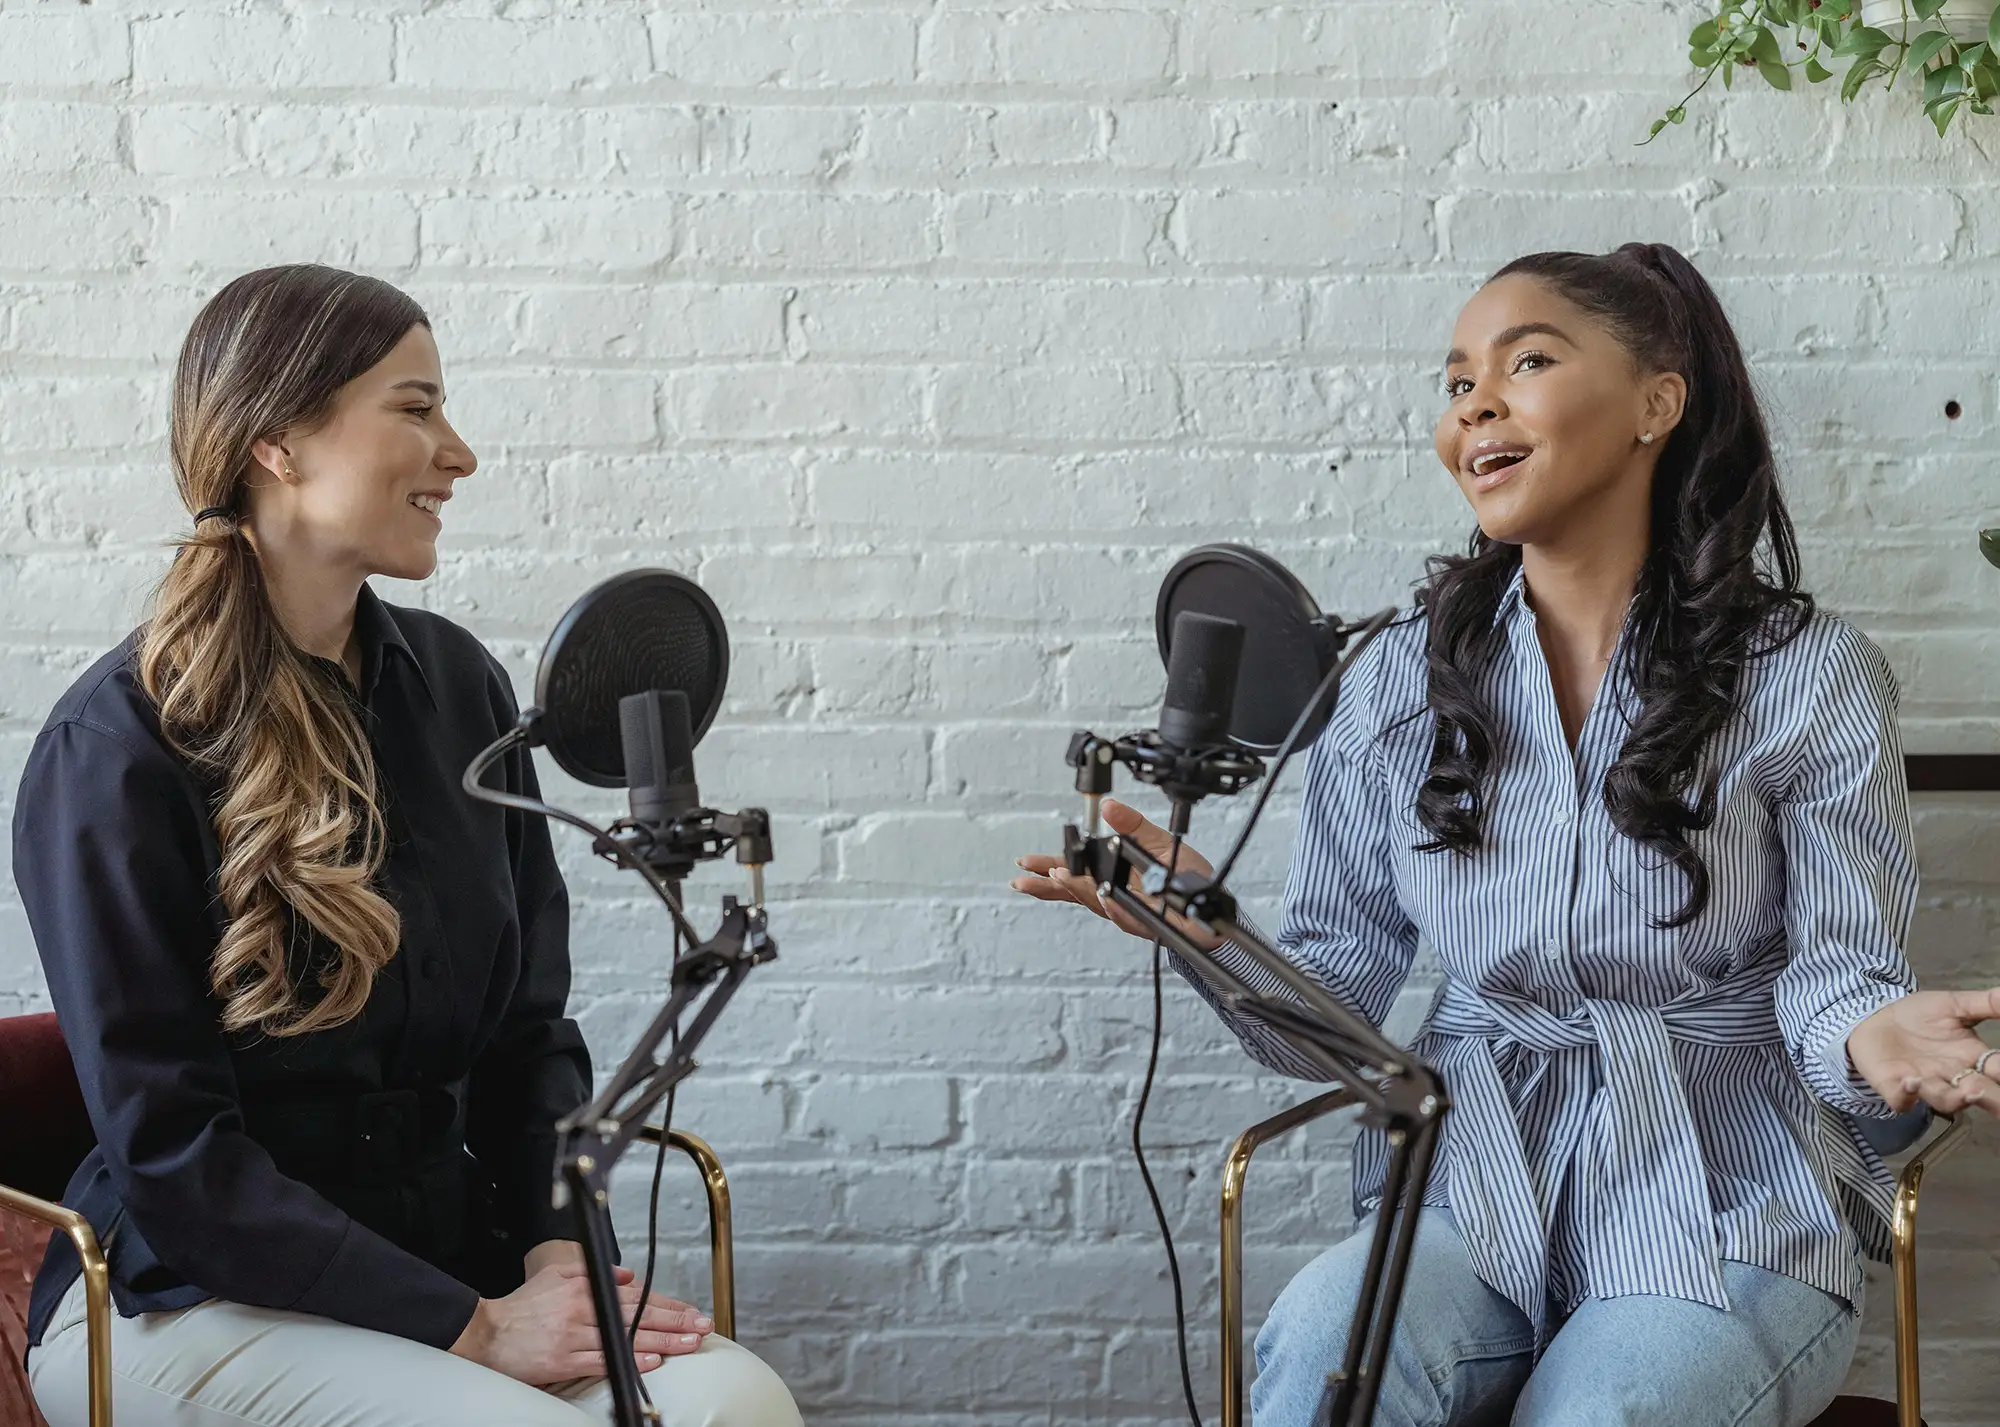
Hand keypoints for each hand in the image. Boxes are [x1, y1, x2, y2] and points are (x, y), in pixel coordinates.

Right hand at [449, 1260, 713, 1384]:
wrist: (487, 1332)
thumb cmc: (522, 1306)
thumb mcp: (558, 1275)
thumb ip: (595, 1271)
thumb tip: (630, 1275)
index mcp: (584, 1287)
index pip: (636, 1296)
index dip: (666, 1304)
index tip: (690, 1310)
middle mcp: (583, 1309)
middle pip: (638, 1316)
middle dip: (675, 1321)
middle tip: (702, 1326)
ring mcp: (574, 1336)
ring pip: (627, 1338)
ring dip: (662, 1342)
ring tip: (689, 1344)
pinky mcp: (564, 1361)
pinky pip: (603, 1361)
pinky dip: (630, 1361)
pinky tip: (653, 1361)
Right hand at [1010, 797, 1225, 952]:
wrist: (1211, 902)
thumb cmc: (1184, 873)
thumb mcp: (1156, 840)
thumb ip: (1132, 824)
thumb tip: (1108, 806)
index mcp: (1111, 875)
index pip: (1073, 873)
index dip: (1048, 870)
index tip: (1026, 864)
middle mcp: (1114, 896)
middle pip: (1075, 892)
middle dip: (1050, 886)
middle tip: (1027, 880)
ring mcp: (1128, 912)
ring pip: (1097, 903)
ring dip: (1078, 890)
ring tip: (1060, 876)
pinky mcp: (1148, 922)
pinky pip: (1127, 916)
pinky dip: (1114, 906)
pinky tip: (1105, 897)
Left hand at [1846, 987, 1999, 1116]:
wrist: (1876, 1017)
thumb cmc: (1920, 1016)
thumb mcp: (1954, 1005)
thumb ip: (1985, 1004)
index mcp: (1972, 1057)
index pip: (1998, 1070)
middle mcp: (1953, 1076)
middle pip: (1978, 1093)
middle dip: (1990, 1097)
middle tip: (1988, 1090)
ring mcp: (1924, 1084)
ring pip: (1945, 1101)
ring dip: (1955, 1099)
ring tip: (1965, 1092)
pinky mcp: (1893, 1086)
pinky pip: (1901, 1099)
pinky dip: (1906, 1095)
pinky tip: (1910, 1082)